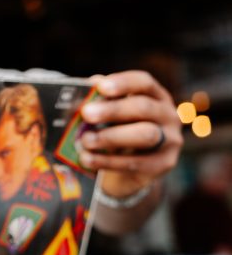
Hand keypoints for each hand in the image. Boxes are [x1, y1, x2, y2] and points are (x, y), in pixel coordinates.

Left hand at [79, 71, 182, 197]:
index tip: (101, 87)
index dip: (123, 83)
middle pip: (144, 107)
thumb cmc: (115, 132)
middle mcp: (168, 115)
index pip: (144, 83)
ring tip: (85, 140)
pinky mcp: (162, 164)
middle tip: (86, 113)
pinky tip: (87, 159)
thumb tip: (86, 91)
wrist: (126, 171)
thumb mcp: (109, 116)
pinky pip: (135, 162)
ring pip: (145, 135)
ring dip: (111, 137)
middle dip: (113, 110)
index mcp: (155, 96)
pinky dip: (107, 161)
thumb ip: (99, 103)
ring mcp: (170, 140)